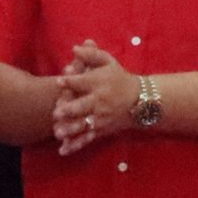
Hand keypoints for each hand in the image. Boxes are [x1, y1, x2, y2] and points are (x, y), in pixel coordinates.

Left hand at [51, 40, 139, 155]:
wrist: (141, 100)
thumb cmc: (119, 78)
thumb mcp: (109, 62)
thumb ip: (92, 54)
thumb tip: (74, 47)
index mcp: (99, 84)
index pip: (83, 82)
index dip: (71, 81)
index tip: (59, 80)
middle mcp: (99, 101)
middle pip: (83, 106)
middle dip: (70, 109)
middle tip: (56, 113)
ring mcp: (100, 118)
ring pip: (84, 125)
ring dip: (71, 129)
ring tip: (58, 133)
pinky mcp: (101, 130)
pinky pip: (87, 139)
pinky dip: (76, 145)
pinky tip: (63, 151)